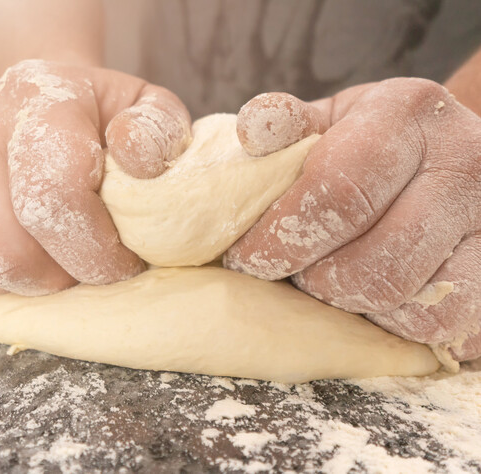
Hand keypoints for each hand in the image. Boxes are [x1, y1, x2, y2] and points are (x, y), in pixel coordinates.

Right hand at [0, 59, 190, 295]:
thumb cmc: (105, 115)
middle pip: (6, 244)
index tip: (122, 263)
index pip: (54, 194)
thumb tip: (136, 164)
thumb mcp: (151, 111)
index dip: (94, 249)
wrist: (42, 95)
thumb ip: (158, 133)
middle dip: (58, 277)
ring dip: (20, 284)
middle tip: (85, 268)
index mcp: (43, 98)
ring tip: (52, 264)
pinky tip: (11, 266)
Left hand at [225, 78, 480, 360]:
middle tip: (292, 275)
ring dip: (353, 307)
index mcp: (408, 113)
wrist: (452, 152)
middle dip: (314, 281)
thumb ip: (290, 126)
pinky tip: (376, 301)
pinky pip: (445, 326)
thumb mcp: (335, 119)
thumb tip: (251, 130)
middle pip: (372, 259)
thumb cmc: (375, 142)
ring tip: (333, 282)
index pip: (338, 191)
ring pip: (410, 302)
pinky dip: (397, 326)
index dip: (283, 236)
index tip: (247, 259)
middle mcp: (465, 163)